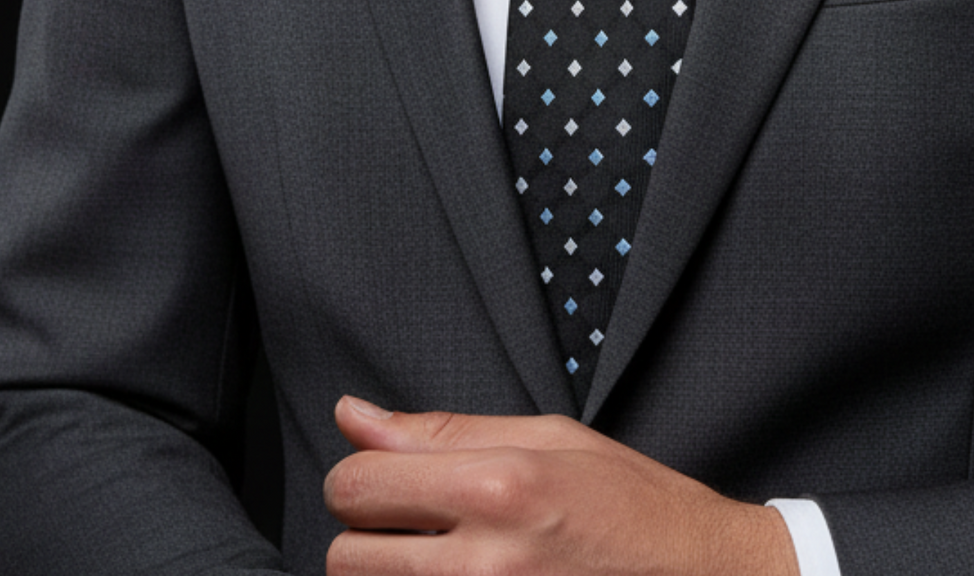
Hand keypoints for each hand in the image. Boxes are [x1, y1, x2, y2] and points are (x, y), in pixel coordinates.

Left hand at [324, 396, 798, 575]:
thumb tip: (352, 414)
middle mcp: (485, 562)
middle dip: (367, 532)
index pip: (358, 484)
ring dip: (389, 574)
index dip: (360, 475)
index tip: (388, 477)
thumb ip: (442, 431)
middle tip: (417, 523)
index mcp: (498, 486)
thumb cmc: (628, 501)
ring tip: (441, 556)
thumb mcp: (547, 437)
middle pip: (346, 555)